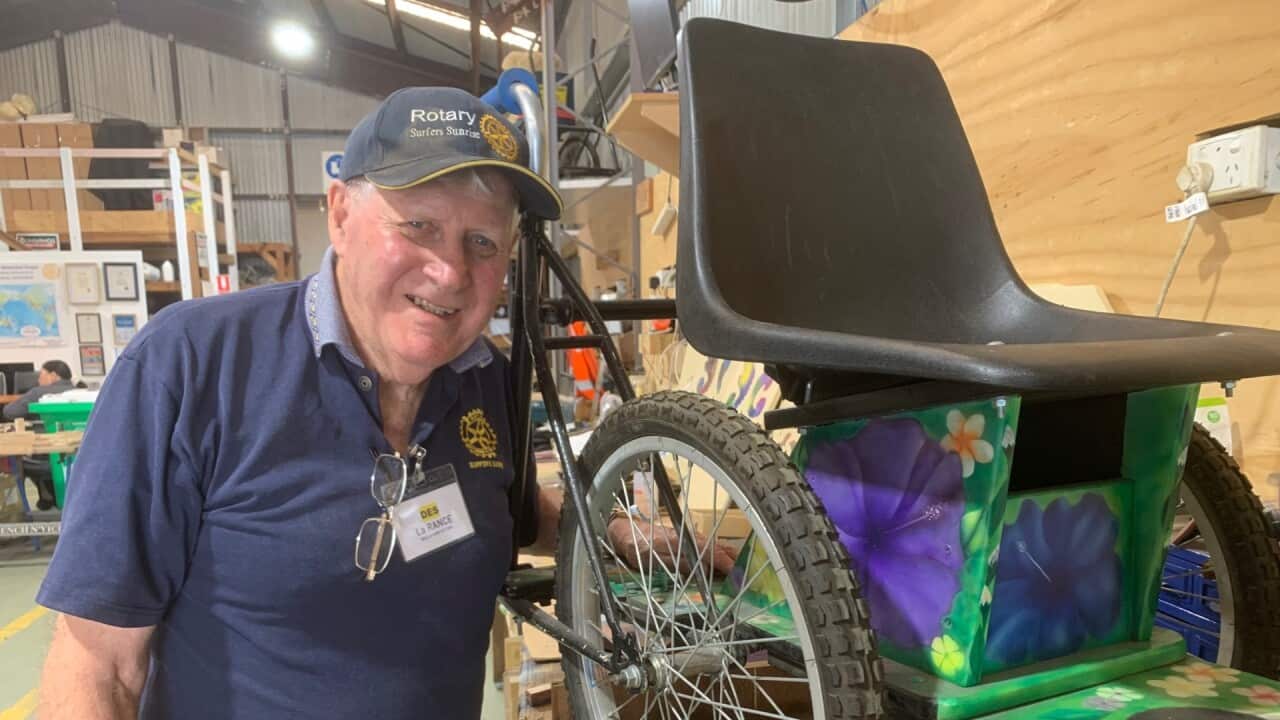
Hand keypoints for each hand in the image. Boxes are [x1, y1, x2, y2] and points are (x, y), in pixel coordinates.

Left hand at [606, 514, 738, 577]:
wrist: (627, 531)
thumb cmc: (638, 546)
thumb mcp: (655, 559)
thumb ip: (678, 563)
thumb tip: (702, 569)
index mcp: (687, 542)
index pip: (714, 553)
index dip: (727, 565)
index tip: (738, 576)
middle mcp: (693, 538)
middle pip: (721, 548)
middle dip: (736, 562)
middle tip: (747, 578)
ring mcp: (693, 538)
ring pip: (717, 547)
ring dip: (730, 560)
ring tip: (741, 575)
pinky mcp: (690, 540)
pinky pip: (710, 548)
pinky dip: (721, 557)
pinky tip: (724, 568)